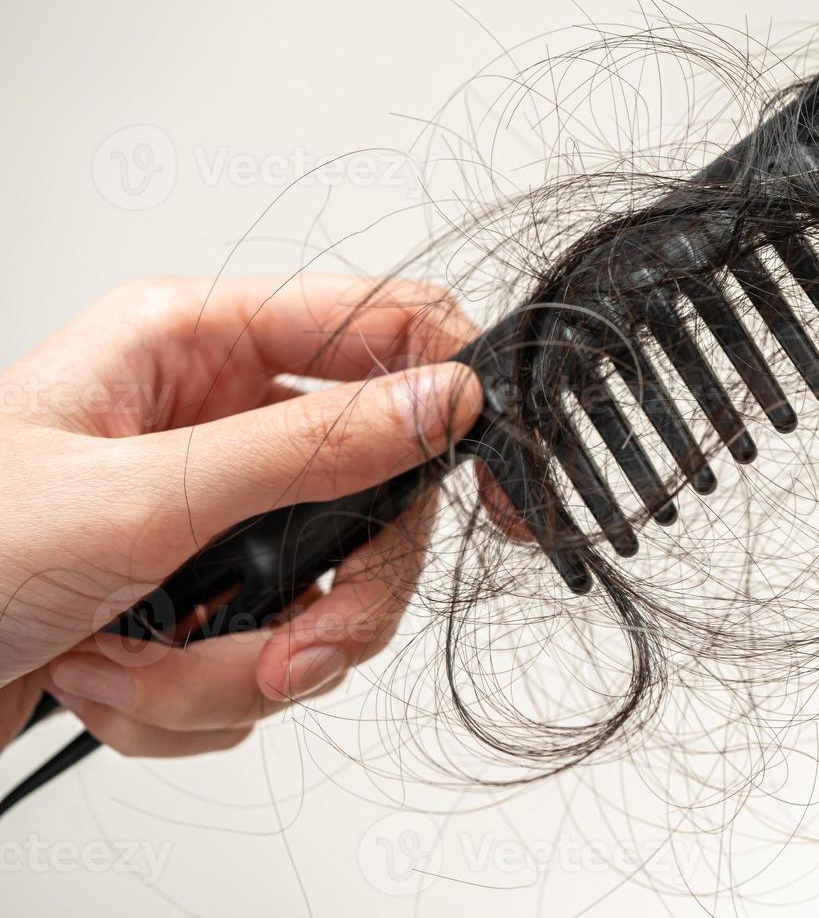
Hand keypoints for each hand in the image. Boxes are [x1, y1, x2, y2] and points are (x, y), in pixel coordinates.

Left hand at [0, 275, 482, 756]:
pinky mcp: (200, 598)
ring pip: (320, 596)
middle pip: (368, 498)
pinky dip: (194, 694)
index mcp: (190, 346)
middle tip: (298, 649)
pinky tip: (111, 677)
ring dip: (236, 663)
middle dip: (329, 600)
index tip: (501, 472)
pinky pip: (266, 654)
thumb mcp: (136, 497)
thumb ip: (307, 450)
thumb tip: (437, 402)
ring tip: (137, 668)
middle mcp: (211, 426)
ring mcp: (211, 518)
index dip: (450, 392)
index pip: (376, 329)